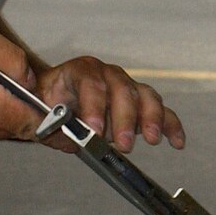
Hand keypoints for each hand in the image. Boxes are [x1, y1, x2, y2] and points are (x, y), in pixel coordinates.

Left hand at [36, 56, 184, 153]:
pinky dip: (170, 125)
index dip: (94, 105)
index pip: (90, 82)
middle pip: (122, 89)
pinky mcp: (141, 103)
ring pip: (145, 96)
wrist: (56, 101)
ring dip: (150, 118)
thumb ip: (50, 122)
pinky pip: (161, 111)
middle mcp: (107, 75)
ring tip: (151, 139)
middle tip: (123, 144)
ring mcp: (127, 87)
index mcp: (80, 71)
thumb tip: (61, 131)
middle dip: (124, 118)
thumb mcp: (39, 112)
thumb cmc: (49, 104)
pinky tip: (176, 142)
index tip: (94, 129)